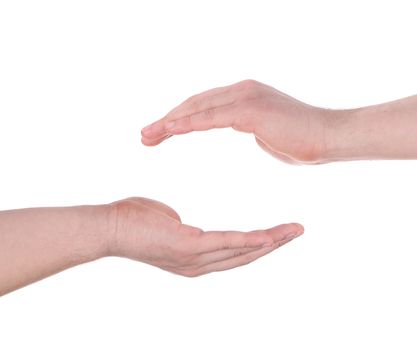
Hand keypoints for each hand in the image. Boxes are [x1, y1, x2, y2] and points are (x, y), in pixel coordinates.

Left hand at [108, 197, 303, 276]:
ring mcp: (194, 258)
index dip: (259, 247)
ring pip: (241, 251)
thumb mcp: (165, 225)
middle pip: (244, 256)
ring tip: (293, 231)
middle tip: (298, 232)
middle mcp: (198, 265)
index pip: (234, 254)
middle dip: (274, 245)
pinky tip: (269, 234)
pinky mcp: (188, 246)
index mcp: (194, 259)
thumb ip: (181, 226)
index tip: (279, 234)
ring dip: (270, 242)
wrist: (107, 228)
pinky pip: (227, 242)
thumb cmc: (134, 222)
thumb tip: (184, 221)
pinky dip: (250, 239)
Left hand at [141, 79, 335, 163]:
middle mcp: (241, 91)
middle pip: (193, 104)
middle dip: (167, 120)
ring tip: (148, 136)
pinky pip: (211, 117)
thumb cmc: (302, 141)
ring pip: (197, 108)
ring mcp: (245, 97)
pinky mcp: (250, 109)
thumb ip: (252, 128)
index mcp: (243, 97)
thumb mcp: (268, 132)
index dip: (178, 119)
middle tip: (145, 135)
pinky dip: (188, 123)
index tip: (160, 133)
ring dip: (169, 122)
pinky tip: (169, 131)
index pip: (202, 106)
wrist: (329, 138)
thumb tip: (246, 130)